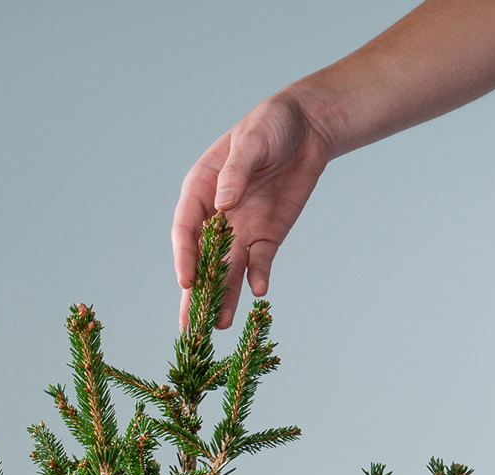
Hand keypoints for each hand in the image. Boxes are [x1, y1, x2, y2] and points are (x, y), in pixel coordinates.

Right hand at [172, 89, 333, 329]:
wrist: (309, 127)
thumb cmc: (271, 124)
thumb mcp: (252, 141)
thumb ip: (236, 172)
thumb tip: (222, 204)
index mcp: (201, 190)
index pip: (186, 230)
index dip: (185, 256)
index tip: (187, 281)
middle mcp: (216, 216)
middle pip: (202, 261)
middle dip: (196, 295)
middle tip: (189, 329)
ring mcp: (241, 230)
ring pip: (228, 271)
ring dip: (224, 298)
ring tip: (221, 325)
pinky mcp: (267, 237)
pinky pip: (260, 263)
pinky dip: (258, 277)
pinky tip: (258, 292)